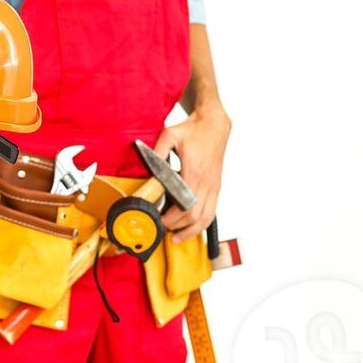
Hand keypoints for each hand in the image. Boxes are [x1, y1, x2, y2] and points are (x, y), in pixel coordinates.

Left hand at [157, 108, 230, 240]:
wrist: (214, 125)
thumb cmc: (194, 130)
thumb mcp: (170, 135)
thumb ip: (157, 151)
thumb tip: (146, 166)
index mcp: (194, 173)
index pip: (185, 205)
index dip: (172, 218)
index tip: (159, 220)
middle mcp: (206, 183)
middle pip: (195, 216)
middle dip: (178, 227)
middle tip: (163, 229)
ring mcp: (213, 186)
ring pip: (206, 218)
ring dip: (192, 231)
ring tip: (177, 237)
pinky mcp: (216, 186)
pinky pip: (212, 211)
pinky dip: (203, 223)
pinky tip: (192, 227)